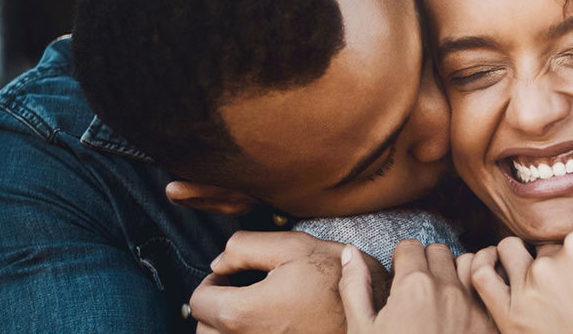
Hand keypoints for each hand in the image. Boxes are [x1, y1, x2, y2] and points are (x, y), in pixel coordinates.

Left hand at [190, 231, 387, 333]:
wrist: (375, 310)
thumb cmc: (338, 281)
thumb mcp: (295, 247)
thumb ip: (245, 247)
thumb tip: (219, 261)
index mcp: (244, 313)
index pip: (197, 302)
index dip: (209, 283)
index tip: (228, 275)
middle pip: (204, 329)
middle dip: (215, 307)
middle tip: (238, 290)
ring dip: (228, 326)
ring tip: (254, 308)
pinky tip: (269, 323)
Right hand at [338, 240, 496, 333]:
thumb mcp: (361, 330)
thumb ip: (355, 287)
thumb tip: (349, 252)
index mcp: (413, 287)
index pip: (409, 246)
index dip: (399, 261)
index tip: (397, 277)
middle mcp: (448, 290)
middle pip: (438, 252)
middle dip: (425, 263)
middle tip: (416, 288)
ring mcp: (474, 307)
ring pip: (468, 265)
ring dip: (454, 273)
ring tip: (441, 296)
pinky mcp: (490, 325)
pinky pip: (487, 292)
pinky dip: (476, 294)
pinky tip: (461, 312)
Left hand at [469, 203, 572, 333]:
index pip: (572, 237)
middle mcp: (551, 261)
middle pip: (543, 247)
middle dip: (555, 262)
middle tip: (572, 291)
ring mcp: (527, 289)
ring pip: (509, 253)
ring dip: (518, 259)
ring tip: (534, 279)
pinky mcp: (509, 317)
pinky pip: (481, 277)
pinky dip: (483, 265)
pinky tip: (494, 269)